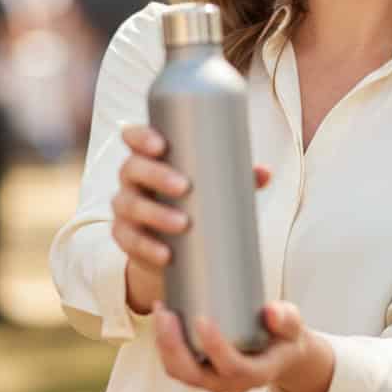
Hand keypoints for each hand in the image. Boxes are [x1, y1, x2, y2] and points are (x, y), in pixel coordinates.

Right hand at [111, 126, 270, 314]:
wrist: (171, 240)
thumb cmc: (192, 198)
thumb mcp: (211, 183)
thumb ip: (237, 175)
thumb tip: (266, 173)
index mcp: (148, 156)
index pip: (133, 137)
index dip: (140, 136)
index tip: (161, 144)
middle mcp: (131, 179)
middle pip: (133, 169)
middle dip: (156, 176)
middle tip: (185, 186)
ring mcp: (125, 208)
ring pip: (130, 206)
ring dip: (155, 215)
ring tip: (183, 224)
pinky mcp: (126, 237)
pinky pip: (129, 241)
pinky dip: (147, 248)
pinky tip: (165, 254)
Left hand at [153, 301, 334, 391]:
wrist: (281, 356)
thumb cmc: (285, 338)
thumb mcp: (293, 326)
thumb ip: (285, 318)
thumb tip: (270, 312)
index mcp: (257, 374)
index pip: (232, 367)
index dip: (215, 346)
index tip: (202, 319)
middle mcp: (231, 385)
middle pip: (195, 374)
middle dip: (174, 345)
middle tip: (166, 312)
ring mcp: (214, 384)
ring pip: (181, 373)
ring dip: (165, 345)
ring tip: (161, 310)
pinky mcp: (202, 376)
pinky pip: (177, 368)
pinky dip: (165, 346)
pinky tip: (163, 318)